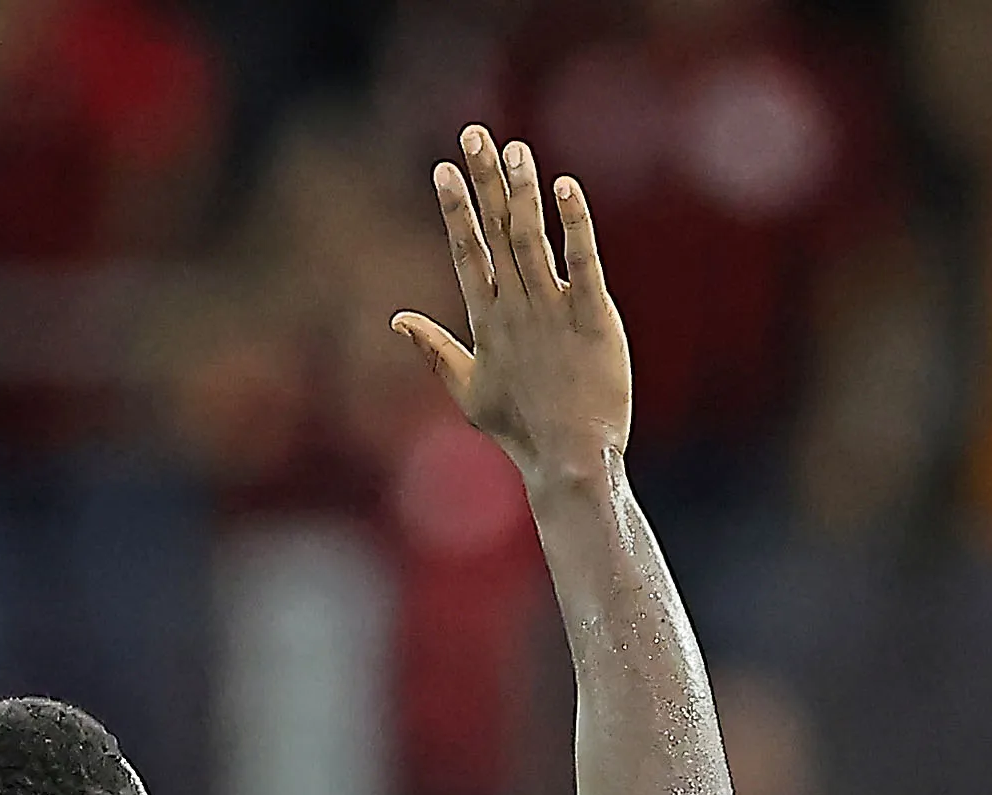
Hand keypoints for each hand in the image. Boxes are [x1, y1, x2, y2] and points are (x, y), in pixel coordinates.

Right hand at [393, 126, 632, 489]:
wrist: (568, 461)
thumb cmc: (521, 431)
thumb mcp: (468, 392)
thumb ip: (435, 350)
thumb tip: (397, 320)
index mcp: (487, 322)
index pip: (466, 253)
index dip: (455, 210)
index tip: (443, 169)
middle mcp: (515, 309)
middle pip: (495, 233)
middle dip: (482, 182)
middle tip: (473, 135)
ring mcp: (553, 311)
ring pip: (532, 239)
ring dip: (521, 192)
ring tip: (515, 150)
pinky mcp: (594, 317)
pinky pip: (582, 261)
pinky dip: (574, 223)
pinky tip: (565, 186)